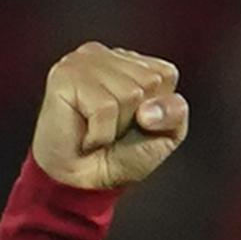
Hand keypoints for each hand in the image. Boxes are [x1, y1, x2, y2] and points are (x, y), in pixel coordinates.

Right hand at [32, 42, 189, 191]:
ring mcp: (83, 61)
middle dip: (135, 119)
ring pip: (128, 94)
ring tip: (97, 132)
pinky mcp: (65, 76)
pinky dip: (100, 134)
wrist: (80, 184)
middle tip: (112, 130)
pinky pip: (105, 108)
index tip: (134, 124)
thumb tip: (148, 109)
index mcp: (131, 62)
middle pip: (149, 83)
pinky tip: (85, 134)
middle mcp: (106, 55)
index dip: (158, 111)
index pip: (167, 74)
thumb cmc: (118, 157)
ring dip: (116, 128)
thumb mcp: (163, 136)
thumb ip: (175, 113)